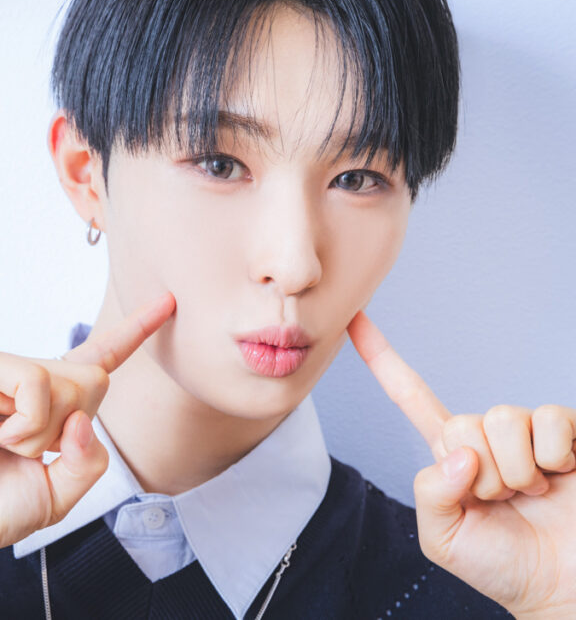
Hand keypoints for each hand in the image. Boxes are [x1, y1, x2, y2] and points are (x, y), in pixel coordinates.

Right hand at [0, 292, 174, 619]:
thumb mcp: (59, 492)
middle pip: (92, 378)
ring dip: (43, 433)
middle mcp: (18, 376)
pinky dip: (26, 423)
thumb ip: (89, 458)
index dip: (133, 333)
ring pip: (67, 379)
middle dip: (72, 427)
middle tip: (22, 452)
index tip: (167, 302)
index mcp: (40, 403)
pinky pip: (35, 381)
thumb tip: (82, 417)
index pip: (95, 362)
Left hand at [348, 310, 575, 618]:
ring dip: (515, 471)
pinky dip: (552, 457)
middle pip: (464, 421)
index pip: (411, 397)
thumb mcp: (443, 538)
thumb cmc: (503, 567)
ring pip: (502, 420)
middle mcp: (487, 437)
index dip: (382, 359)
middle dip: (482, 474)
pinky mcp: (568, 436)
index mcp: (450, 455)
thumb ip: (431, 495)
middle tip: (503, 502)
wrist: (562, 589)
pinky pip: (549, 421)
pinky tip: (560, 478)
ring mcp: (527, 434)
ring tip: (532, 495)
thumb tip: (459, 454)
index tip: (354, 320)